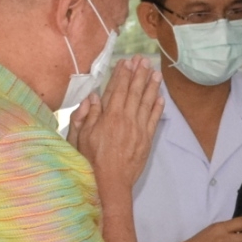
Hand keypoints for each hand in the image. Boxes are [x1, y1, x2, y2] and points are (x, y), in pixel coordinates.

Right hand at [69, 57, 163, 192]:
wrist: (111, 182)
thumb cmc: (92, 160)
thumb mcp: (81, 136)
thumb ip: (87, 115)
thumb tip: (93, 96)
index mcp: (109, 116)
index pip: (117, 89)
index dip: (122, 74)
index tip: (126, 62)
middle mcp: (126, 119)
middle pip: (134, 91)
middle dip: (139, 74)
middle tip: (143, 60)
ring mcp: (138, 129)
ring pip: (146, 102)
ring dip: (151, 86)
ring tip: (155, 72)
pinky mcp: (146, 140)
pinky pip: (153, 119)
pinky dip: (157, 107)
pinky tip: (160, 97)